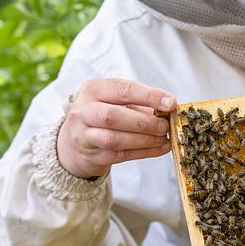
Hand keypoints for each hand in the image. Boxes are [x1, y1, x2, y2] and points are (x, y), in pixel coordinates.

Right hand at [56, 79, 176, 178]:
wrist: (74, 142)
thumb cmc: (102, 115)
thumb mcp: (115, 101)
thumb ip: (139, 103)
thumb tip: (169, 108)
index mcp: (93, 89)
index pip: (122, 89)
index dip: (149, 96)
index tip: (170, 103)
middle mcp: (83, 111)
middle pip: (114, 116)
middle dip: (145, 122)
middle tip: (165, 125)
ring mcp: (83, 135)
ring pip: (114, 138)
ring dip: (145, 139)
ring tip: (164, 138)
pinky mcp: (91, 155)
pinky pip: (120, 155)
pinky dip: (144, 152)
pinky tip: (160, 148)